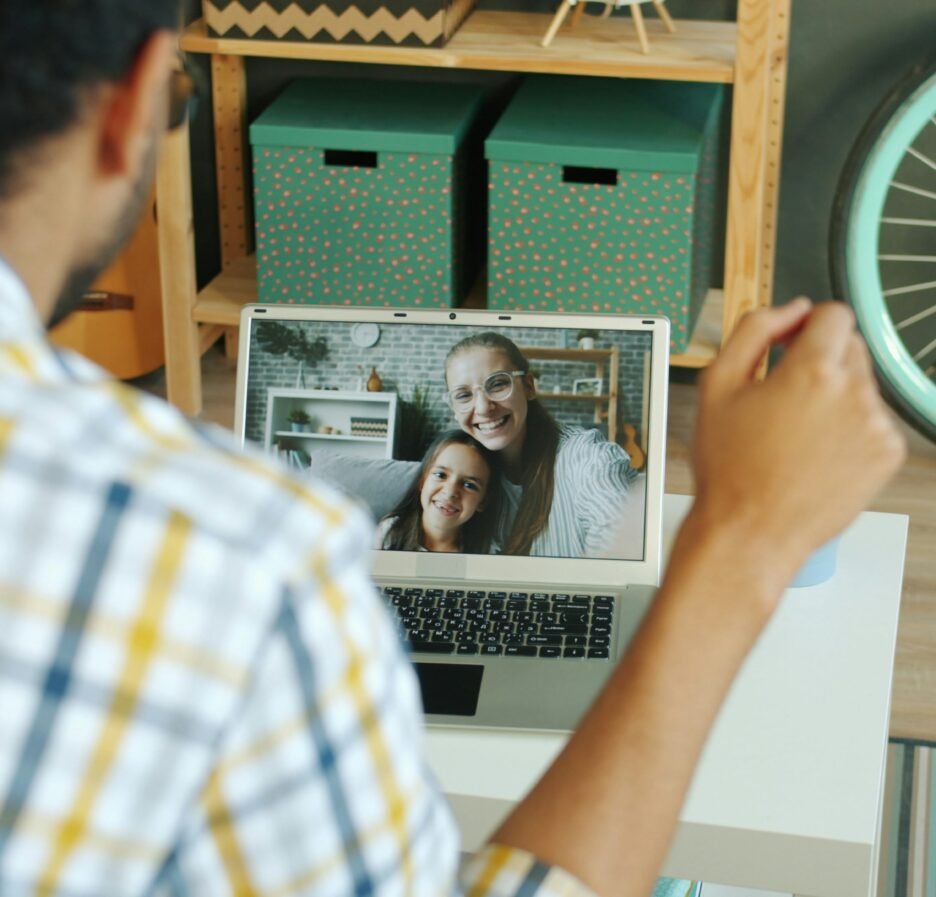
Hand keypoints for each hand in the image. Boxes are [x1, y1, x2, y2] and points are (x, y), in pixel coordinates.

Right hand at [690, 298, 905, 583]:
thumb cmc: (729, 467)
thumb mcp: (716, 385)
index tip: (793, 343)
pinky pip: (874, 421)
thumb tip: (791, 309)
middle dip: (819, 362)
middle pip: (850, 347)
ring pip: (862, 385)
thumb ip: (754, 329)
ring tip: (796, 434)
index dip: (807, 323)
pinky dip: (849, 430)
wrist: (750, 531)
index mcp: (812, 371)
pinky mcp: (888, 455)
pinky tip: (816, 453)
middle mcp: (854, 394)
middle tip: (783, 400)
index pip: (834, 314)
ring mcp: (877, 426)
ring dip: (835, 396)